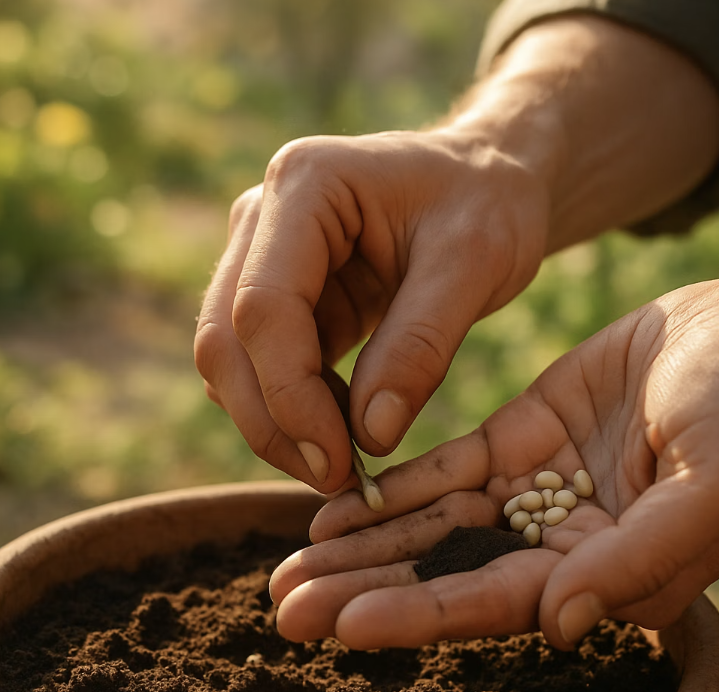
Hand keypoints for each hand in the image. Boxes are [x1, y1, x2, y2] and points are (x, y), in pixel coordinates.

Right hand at [195, 128, 548, 491]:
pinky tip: (343, 426)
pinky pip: (261, 366)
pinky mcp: (277, 294)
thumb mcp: (475, 264)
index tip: (336, 462)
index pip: (262, 308)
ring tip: (345, 458)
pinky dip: (291, 409)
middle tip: (334, 479)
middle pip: (225, 341)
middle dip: (272, 423)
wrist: (485, 180)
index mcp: (305, 185)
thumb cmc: (487, 203)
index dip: (289, 396)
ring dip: (276, 423)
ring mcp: (260, 257)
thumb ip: (421, 346)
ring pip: (230, 362)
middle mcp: (262, 218)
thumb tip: (370, 436)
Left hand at [270, 273, 718, 650]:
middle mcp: (559, 544)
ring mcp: (535, 489)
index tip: (339, 624)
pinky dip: (393, 486)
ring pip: (433, 524)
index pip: (492, 602)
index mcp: (605, 572)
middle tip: (283, 608)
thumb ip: (637, 558)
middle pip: (444, 573)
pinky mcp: (521, 436)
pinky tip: (337, 504)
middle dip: (364, 591)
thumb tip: (557, 626)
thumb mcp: (708, 484)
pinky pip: (447, 469)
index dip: (416, 614)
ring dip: (362, 544)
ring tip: (290, 562)